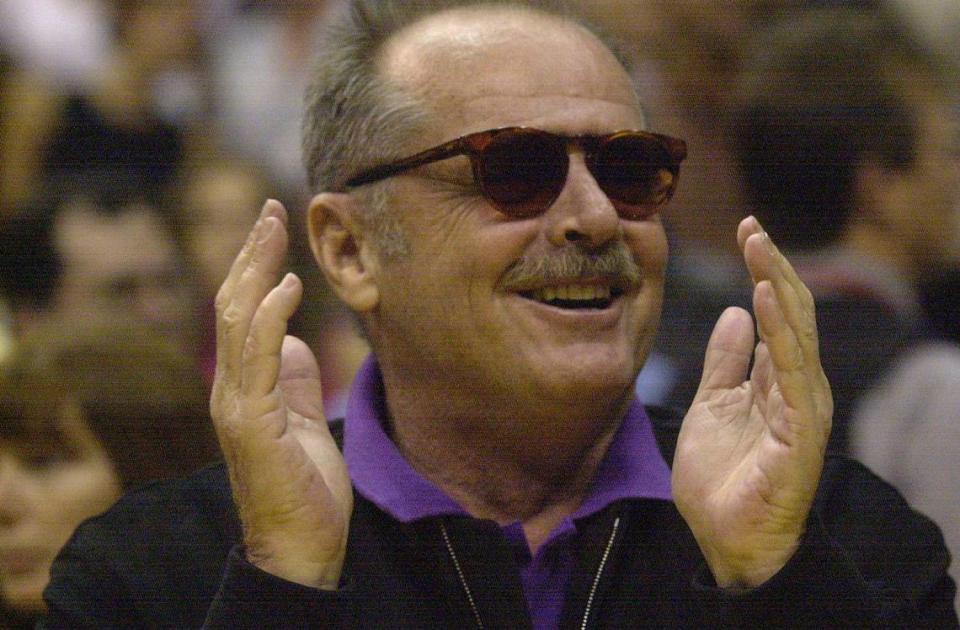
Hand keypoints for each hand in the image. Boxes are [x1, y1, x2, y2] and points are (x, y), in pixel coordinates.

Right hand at [210, 200, 351, 588]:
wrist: (302, 543)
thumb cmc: (305, 484)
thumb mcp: (304, 419)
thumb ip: (295, 380)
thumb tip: (295, 342)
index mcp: (244, 386)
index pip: (241, 312)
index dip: (255, 266)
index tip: (273, 225)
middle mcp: (232, 389)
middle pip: (233, 305)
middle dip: (252, 253)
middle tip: (272, 208)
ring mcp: (237, 405)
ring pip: (237, 322)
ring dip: (256, 270)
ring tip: (275, 228)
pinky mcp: (253, 423)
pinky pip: (259, 359)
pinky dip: (270, 316)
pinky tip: (287, 284)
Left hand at [671, 216, 832, 588]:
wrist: (724, 537)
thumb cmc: (721, 478)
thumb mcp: (711, 405)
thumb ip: (726, 361)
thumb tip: (735, 312)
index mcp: (775, 379)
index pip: (776, 313)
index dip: (763, 271)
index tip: (747, 231)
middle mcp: (796, 386)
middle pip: (790, 314)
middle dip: (771, 266)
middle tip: (751, 226)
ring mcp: (803, 406)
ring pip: (796, 333)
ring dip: (778, 285)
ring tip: (758, 244)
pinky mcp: (802, 428)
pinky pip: (792, 371)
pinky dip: (781, 332)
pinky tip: (766, 297)